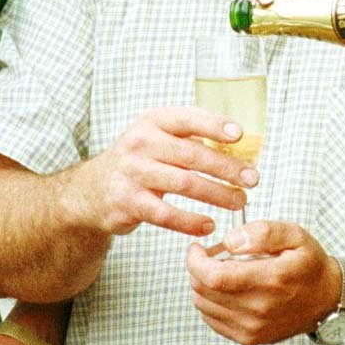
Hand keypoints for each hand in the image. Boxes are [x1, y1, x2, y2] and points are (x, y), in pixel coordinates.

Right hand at [65, 106, 256, 239]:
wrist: (92, 190)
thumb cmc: (139, 162)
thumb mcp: (157, 140)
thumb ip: (191, 142)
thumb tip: (241, 150)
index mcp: (152, 121)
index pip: (188, 119)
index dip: (214, 126)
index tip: (240, 135)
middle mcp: (140, 143)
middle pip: (192, 155)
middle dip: (227, 167)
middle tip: (252, 178)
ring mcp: (132, 173)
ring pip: (184, 184)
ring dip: (217, 194)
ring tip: (240, 201)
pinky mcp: (127, 202)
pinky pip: (165, 214)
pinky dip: (190, 222)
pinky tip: (208, 225)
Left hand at [187, 221, 342, 344]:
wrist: (328, 299)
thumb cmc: (308, 264)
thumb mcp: (294, 235)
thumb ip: (262, 232)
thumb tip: (230, 242)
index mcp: (271, 280)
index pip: (214, 276)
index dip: (196, 261)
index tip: (197, 248)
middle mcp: (261, 309)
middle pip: (204, 291)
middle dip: (198, 269)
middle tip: (212, 256)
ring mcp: (254, 328)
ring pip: (204, 306)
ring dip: (204, 285)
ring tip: (221, 272)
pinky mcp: (250, 339)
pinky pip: (212, 320)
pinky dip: (210, 303)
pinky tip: (226, 291)